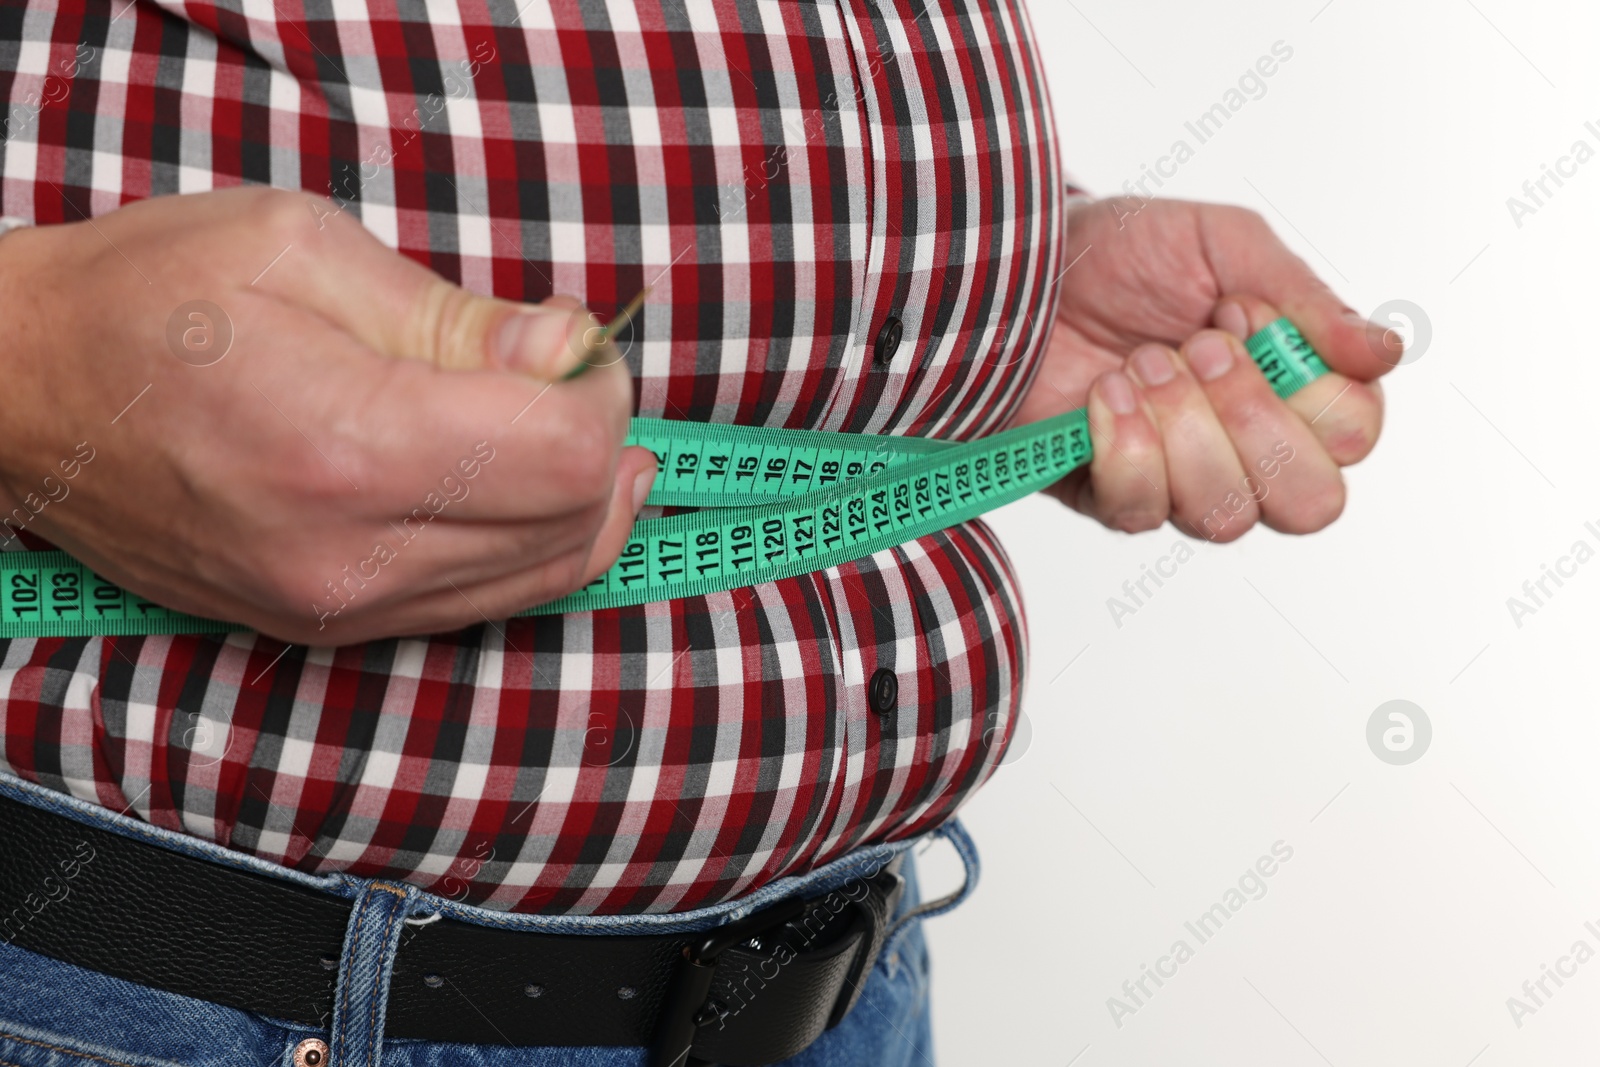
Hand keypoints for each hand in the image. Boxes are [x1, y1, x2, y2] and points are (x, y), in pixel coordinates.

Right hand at [0, 187, 657, 644]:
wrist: (18, 397)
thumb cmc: (143, 300)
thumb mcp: (300, 249)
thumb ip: (455, 314)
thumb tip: (569, 348)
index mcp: (346, 445)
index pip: (562, 455)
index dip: (601, 392)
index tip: (579, 343)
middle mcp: (349, 555)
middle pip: (567, 525)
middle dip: (602, 441)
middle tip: (576, 374)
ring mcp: (335, 608)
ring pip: (537, 580)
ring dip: (581, 503)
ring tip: (572, 426)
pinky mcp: (324, 626)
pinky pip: (476, 604)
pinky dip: (526, 546)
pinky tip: (527, 487)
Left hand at [1011, 198, 1394, 540]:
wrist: (1018, 267)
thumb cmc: (1123, 252)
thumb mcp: (1223, 245)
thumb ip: (1305, 299)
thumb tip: (1385, 351)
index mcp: (1292, 389)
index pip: (1354, 435)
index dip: (1310, 386)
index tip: (1243, 316)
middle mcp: (1246, 450)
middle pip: (1310, 503)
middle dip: (1256, 423)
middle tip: (1200, 348)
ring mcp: (1179, 482)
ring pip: (1225, 516)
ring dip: (1183, 426)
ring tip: (1140, 360)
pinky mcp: (1110, 497)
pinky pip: (1142, 512)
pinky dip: (1127, 447)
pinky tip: (1104, 396)